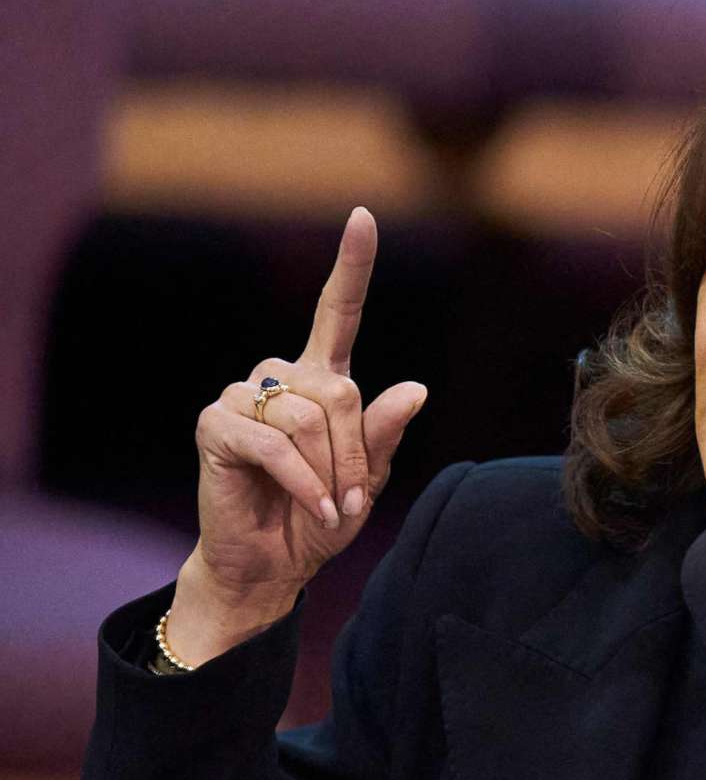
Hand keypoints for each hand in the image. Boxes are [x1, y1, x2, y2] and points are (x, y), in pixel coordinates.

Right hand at [169, 207, 428, 662]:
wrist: (273, 563)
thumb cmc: (323, 515)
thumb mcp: (370, 477)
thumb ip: (385, 433)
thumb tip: (416, 388)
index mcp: (322, 380)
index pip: (339, 311)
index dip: (353, 265)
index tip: (364, 215)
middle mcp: (282, 378)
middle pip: (342, 393)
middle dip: (357, 454)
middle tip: (349, 492)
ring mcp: (242, 398)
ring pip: (310, 417)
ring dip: (330, 470)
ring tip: (325, 500)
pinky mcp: (215, 424)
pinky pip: (276, 443)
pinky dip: (304, 481)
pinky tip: (314, 506)